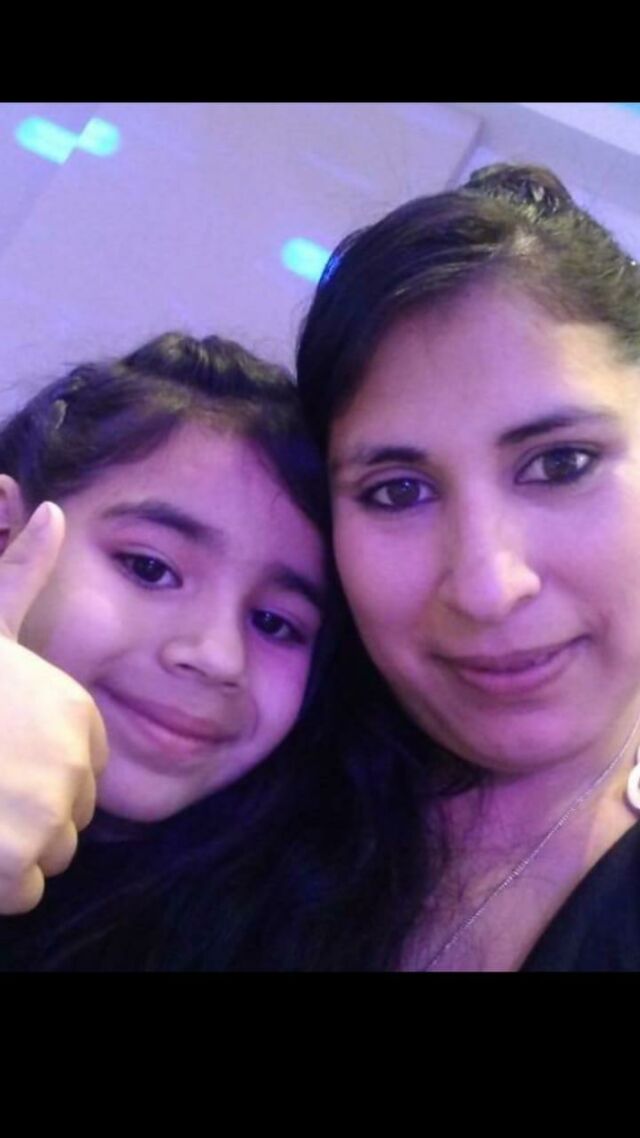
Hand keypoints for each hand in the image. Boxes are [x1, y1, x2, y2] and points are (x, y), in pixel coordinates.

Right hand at [0, 502, 107, 913]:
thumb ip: (23, 570)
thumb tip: (54, 510)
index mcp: (78, 717)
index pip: (87, 775)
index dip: (38, 774)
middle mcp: (75, 768)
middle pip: (71, 819)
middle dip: (25, 814)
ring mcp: (46, 819)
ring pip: (49, 859)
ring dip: (9, 851)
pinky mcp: (14, 866)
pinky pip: (26, 894)